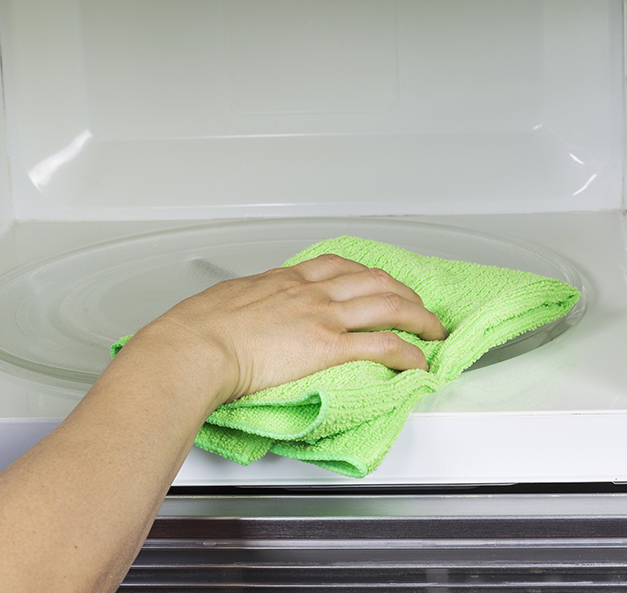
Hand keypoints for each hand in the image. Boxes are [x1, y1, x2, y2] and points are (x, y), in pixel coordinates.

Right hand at [116, 254, 447, 405]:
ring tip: (434, 331)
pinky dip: (409, 352)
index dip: (366, 274)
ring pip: (389, 305)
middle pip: (374, 281)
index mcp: (284, 280)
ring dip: (419, 318)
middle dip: (405, 293)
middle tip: (418, 307)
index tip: (378, 283)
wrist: (192, 349)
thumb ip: (247, 304)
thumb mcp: (225, 302)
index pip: (338, 266)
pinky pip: (383, 344)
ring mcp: (322, 316)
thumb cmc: (195, 331)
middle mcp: (310, 292)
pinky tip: (419, 361)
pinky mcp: (328, 346)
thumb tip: (245, 313)